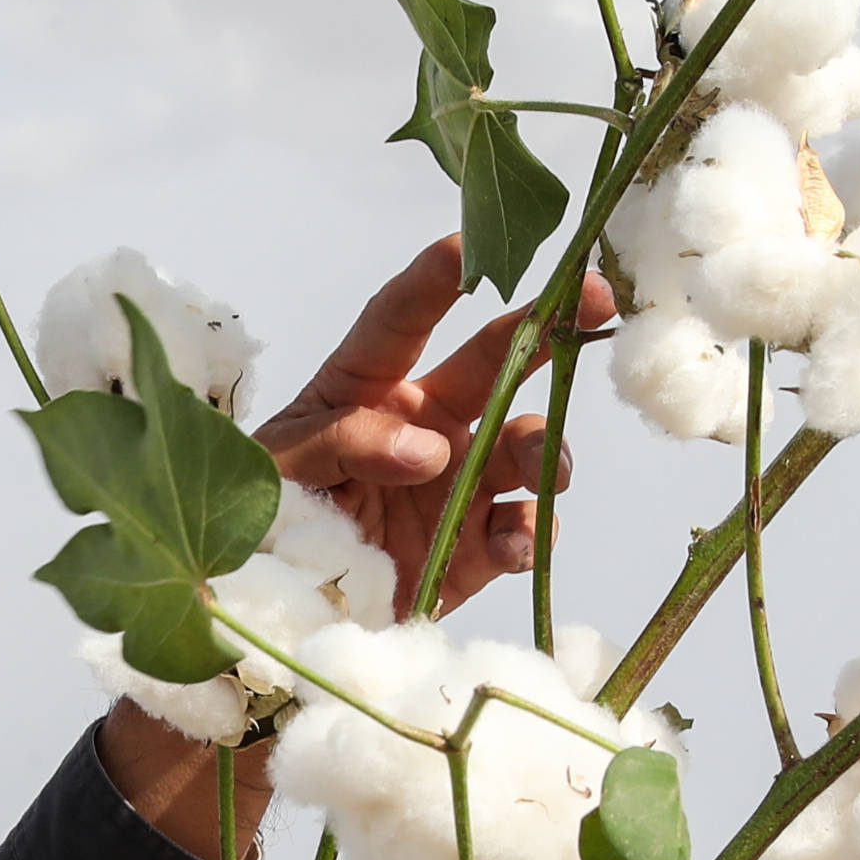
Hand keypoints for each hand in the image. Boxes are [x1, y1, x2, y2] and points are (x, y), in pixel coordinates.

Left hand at [254, 235, 611, 614]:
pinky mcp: (474, 549)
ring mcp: (456, 486)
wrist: (278, 617)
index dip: (436, 278)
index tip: (474, 241)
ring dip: (546, 448)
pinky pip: (524, 530)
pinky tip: (511, 547)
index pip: (400, 320)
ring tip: (545, 470)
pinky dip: (530, 535)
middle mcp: (423, 425)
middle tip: (596, 300)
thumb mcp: (278, 472)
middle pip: (494, 363)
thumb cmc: (263, 525)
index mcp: (364, 389)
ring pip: (526, 447)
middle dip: (547, 327)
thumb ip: (341, 445)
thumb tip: (428, 448)